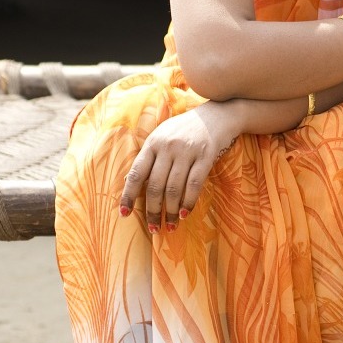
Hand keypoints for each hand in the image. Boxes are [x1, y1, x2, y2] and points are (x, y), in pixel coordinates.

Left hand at [119, 101, 242, 232]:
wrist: (218, 115)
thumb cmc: (185, 129)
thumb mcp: (162, 137)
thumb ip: (148, 158)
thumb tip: (127, 182)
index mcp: (153, 143)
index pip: (135, 174)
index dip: (128, 196)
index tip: (124, 215)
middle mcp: (168, 147)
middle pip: (155, 186)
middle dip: (153, 211)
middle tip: (154, 228)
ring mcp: (187, 151)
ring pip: (174, 188)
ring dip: (171, 211)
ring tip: (171, 226)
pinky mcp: (206, 155)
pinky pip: (195, 184)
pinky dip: (189, 201)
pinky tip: (185, 213)